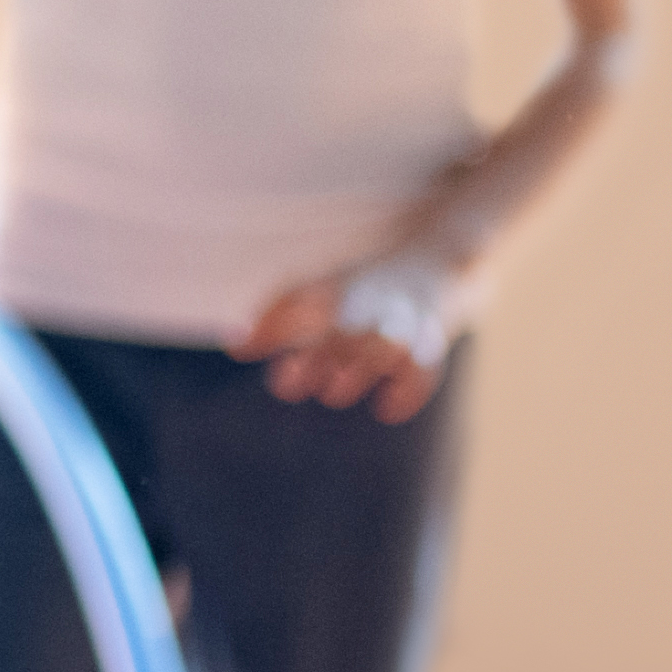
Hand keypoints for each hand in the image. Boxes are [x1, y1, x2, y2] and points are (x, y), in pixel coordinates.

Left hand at [242, 256, 453, 419]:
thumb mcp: (318, 290)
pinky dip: (409, 389)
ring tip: (334, 392)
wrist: (437, 262)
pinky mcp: (432, 342)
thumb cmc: (363, 287)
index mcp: (338, 285)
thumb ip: (275, 318)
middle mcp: (371, 300)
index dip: (275, 330)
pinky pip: (426, 366)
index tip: (253, 358)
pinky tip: (387, 410)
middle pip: (344, 327)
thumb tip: (235, 348)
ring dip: (359, 368)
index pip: (303, 302)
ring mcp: (404, 319)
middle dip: (318, 356)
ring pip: (384, 344)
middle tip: (286, 385)